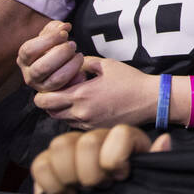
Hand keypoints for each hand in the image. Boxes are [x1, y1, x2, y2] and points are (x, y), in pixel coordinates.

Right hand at [17, 20, 85, 91]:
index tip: (65, 33)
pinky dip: (76, 78)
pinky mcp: (55, 94)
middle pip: (41, 67)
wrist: (58, 65)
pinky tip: (83, 70)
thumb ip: (55, 28)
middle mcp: (29, 75)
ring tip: (79, 55)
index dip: (48, 40)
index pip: (29, 50)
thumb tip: (64, 27)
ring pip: (56, 79)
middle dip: (61, 54)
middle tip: (73, 45)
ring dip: (71, 66)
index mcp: (24, 58)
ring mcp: (42, 87)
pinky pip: (68, 89)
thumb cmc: (52, 47)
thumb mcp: (50, 35)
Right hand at [30, 125, 171, 193]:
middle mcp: (96, 139)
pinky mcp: (49, 165)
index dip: (116, 159)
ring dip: (70, 175)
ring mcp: (71, 149)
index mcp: (124, 140)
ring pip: (59, 145)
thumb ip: (158, 162)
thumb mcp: (150, 181)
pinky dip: (49, 183)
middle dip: (92, 172)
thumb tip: (164, 140)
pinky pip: (39, 164)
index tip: (120, 178)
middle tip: (100, 188)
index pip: (119, 133)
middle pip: (86, 141)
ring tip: (81, 193)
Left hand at [33, 57, 158, 129]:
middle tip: (56, 92)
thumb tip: (70, 65)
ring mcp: (89, 124)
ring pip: (62, 120)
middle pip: (50, 112)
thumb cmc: (130, 80)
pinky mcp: (97, 130)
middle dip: (49, 102)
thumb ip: (84, 63)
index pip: (45, 100)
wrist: (151, 100)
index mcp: (81, 95)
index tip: (49, 85)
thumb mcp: (106, 65)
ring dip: (62, 110)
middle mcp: (81, 113)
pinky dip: (74, 117)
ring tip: (72, 99)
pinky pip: (76, 125)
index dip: (42, 93)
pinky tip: (85, 107)